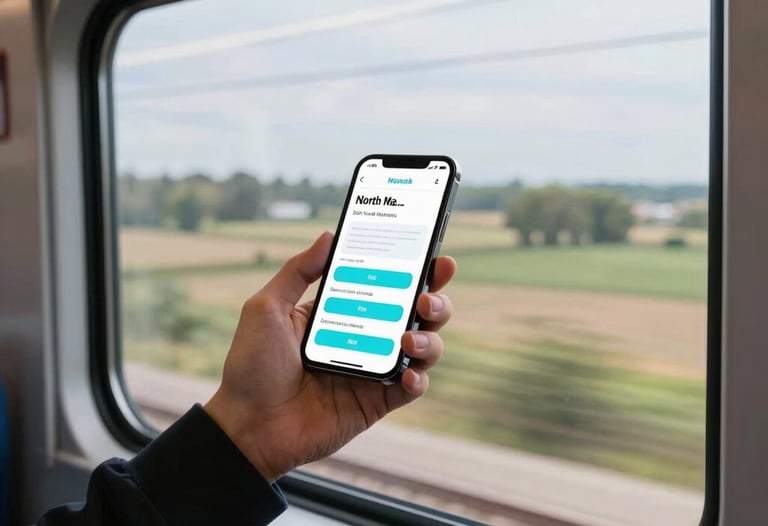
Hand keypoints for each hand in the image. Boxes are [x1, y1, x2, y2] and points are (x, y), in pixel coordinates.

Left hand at [203, 231, 455, 482]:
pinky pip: (411, 389)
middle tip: (426, 299)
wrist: (248, 426)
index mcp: (342, 311)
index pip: (387, 284)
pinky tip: (408, 375)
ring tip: (409, 339)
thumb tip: (329, 235)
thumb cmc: (251, 366)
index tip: (434, 256)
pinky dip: (418, 380)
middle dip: (435, 301)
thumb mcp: (267, 308)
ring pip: (423, 348)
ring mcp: (373, 370)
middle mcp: (364, 337)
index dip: (416, 270)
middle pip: (416, 314)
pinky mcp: (376, 401)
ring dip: (429, 340)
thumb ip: (298, 271)